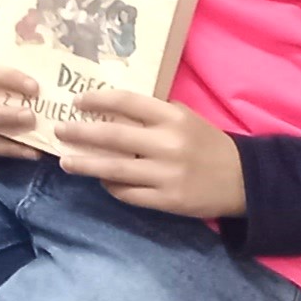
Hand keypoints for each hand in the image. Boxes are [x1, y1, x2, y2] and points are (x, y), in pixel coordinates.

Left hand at [56, 89, 248, 218]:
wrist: (242, 180)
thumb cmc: (207, 143)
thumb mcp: (185, 118)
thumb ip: (153, 113)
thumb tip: (109, 109)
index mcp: (172, 117)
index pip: (126, 102)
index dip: (97, 99)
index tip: (76, 101)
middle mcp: (167, 144)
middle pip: (113, 136)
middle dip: (80, 133)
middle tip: (58, 130)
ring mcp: (166, 174)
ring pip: (115, 169)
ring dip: (85, 165)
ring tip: (65, 162)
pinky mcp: (167, 200)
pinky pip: (128, 193)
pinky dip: (111, 187)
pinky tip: (101, 181)